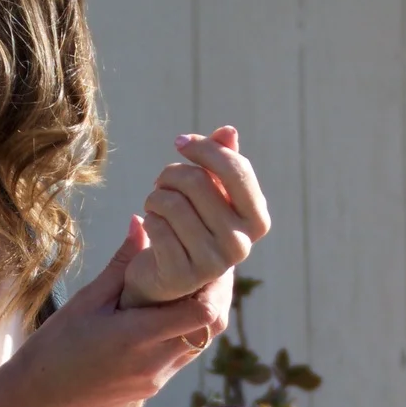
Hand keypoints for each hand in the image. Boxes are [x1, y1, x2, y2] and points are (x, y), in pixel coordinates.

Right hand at [5, 215, 230, 406]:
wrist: (39, 396)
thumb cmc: (56, 345)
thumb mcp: (87, 300)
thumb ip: (122, 264)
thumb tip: (141, 223)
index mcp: (139, 337)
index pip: (203, 312)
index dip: (215, 283)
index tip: (207, 257)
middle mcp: (156, 363)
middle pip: (212, 327)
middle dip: (218, 294)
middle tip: (209, 265)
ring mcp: (157, 378)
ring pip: (202, 341)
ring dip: (204, 312)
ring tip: (193, 283)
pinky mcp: (153, 386)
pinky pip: (183, 354)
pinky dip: (187, 330)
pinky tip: (171, 310)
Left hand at [120, 126, 271, 306]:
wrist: (168, 274)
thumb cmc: (193, 223)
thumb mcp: (211, 190)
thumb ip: (222, 160)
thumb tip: (229, 131)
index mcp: (257, 220)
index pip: (237, 170)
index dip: (204, 148)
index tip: (180, 142)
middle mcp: (241, 244)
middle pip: (198, 182)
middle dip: (172, 174)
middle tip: (162, 182)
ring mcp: (213, 263)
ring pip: (172, 203)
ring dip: (155, 196)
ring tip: (155, 203)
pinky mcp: (182, 275)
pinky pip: (156, 226)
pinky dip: (148, 218)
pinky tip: (151, 225)